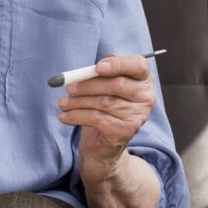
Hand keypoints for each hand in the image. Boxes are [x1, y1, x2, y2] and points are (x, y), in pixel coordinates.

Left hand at [56, 52, 156, 180]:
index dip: (118, 64)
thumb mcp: (102, 85)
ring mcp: (138, 116)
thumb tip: (94, 66)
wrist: (103, 143)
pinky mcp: (125, 131)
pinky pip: (96, 118)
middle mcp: (145, 97)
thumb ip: (101, 71)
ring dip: (77, 102)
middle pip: (117, 84)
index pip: (138, 65)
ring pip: (104, 102)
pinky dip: (76, 116)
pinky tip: (64, 116)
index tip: (98, 68)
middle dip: (88, 85)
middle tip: (69, 88)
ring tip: (62, 103)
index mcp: (143, 79)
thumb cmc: (103, 107)